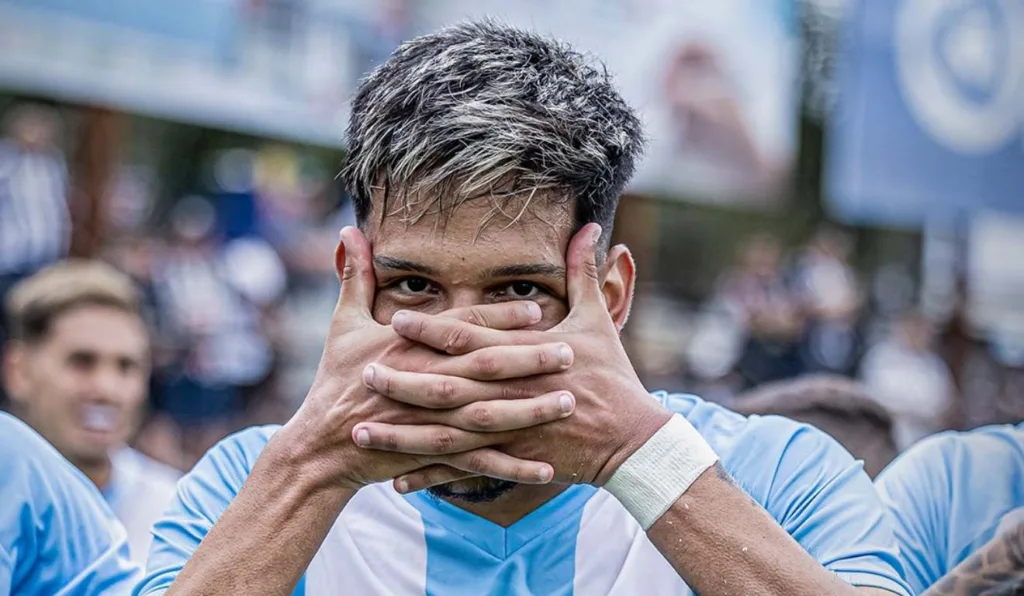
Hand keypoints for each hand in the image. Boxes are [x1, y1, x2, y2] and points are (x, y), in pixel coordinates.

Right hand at [279, 227, 578, 491]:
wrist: (321, 444)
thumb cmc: (334, 379)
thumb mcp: (342, 323)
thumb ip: (355, 275)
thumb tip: (348, 229)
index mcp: (407, 347)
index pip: (461, 329)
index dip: (499, 320)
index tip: (537, 312)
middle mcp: (423, 382)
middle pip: (484, 369)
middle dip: (528, 361)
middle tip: (570, 353)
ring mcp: (429, 422)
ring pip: (488, 416)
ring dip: (530, 410)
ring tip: (569, 401)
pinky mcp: (432, 454)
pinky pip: (479, 463)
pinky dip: (512, 467)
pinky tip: (546, 468)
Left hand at [353, 224, 672, 491]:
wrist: (632, 439)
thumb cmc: (612, 376)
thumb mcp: (597, 320)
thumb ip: (583, 272)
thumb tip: (589, 226)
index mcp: (526, 355)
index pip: (472, 339)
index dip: (433, 330)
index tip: (397, 320)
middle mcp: (512, 393)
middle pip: (450, 387)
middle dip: (405, 381)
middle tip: (363, 373)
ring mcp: (511, 431)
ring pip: (448, 434)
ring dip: (404, 434)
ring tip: (363, 431)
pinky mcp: (513, 460)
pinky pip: (465, 470)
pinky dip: (432, 475)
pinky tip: (398, 481)